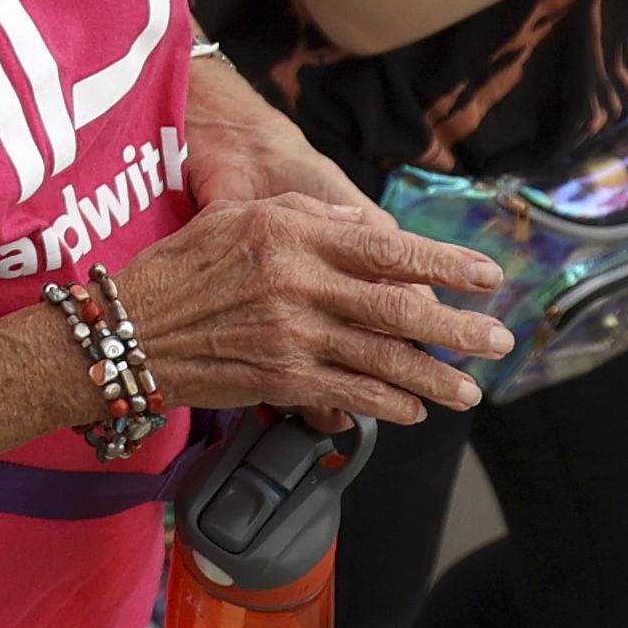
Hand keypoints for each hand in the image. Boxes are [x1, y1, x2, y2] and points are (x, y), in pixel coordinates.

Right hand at [105, 192, 509, 427]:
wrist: (128, 330)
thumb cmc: (183, 266)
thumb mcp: (240, 217)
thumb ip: (308, 216)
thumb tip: (368, 228)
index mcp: (291, 232)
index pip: (386, 248)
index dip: (444, 264)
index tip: (487, 276)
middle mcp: (296, 282)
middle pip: (397, 308)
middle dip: (458, 329)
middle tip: (499, 341)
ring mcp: (290, 334)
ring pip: (382, 360)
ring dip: (434, 379)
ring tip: (469, 391)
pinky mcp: (280, 378)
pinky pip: (349, 394)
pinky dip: (387, 405)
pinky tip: (412, 410)